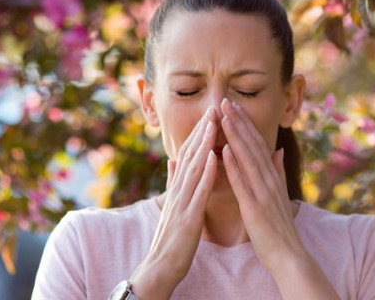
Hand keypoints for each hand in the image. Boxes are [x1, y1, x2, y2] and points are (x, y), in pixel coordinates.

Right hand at [129, 107, 218, 299]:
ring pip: (193, 167)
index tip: (210, 113)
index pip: (189, 154)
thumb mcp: (172, 204)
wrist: (160, 267)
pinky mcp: (188, 218)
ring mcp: (182, 202)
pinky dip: (206, 172)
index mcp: (178, 187)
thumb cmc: (171, 237)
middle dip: (202, 130)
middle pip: (191, 155)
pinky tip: (214, 156)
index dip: (199, 133)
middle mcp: (178, 190)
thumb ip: (173, 181)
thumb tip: (173, 158)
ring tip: (214, 123)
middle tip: (214, 107)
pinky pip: (198, 192)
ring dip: (204, 143)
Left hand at [219, 98, 306, 271]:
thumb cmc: (279, 227)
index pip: (257, 144)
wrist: (288, 255)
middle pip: (252, 145)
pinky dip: (233, 165)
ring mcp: (263, 192)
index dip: (244, 123)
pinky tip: (224, 150)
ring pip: (247, 158)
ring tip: (223, 116)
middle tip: (225, 100)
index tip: (233, 105)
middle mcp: (269, 180)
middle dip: (238, 121)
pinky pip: (242, 183)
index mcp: (272, 176)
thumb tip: (276, 150)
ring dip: (235, 136)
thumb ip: (277, 170)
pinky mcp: (254, 207)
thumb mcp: (280, 194)